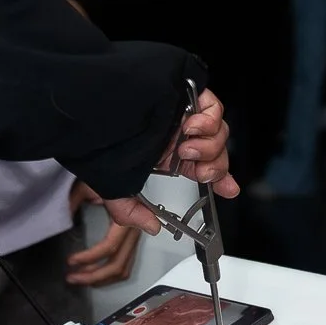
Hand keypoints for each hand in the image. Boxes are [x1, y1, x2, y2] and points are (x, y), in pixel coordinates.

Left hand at [65, 181, 142, 289]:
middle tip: (72, 278)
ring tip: (82, 279)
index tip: (70, 261)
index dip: (89, 258)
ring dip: (102, 279)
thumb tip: (64, 218)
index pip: (109, 247)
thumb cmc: (109, 176)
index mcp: (127, 219)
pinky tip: (95, 274)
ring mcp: (135, 237)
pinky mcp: (132, 239)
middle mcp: (135, 231)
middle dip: (93, 276)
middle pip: (117, 265)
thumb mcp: (88, 186)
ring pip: (124, 268)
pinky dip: (111, 274)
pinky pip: (126, 264)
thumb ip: (75, 202)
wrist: (123, 171)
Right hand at [99, 88, 239, 241]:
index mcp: (173, 157)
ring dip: (208, 146)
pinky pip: (213, 108)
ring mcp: (186, 116)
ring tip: (187, 148)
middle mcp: (182, 136)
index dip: (222, 180)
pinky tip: (191, 128)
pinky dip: (208, 120)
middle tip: (198, 170)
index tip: (228, 190)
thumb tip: (151, 227)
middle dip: (214, 166)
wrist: (97, 111)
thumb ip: (129, 212)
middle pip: (217, 153)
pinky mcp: (188, 97)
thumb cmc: (104, 140)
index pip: (207, 169)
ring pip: (218, 133)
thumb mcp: (117, 185)